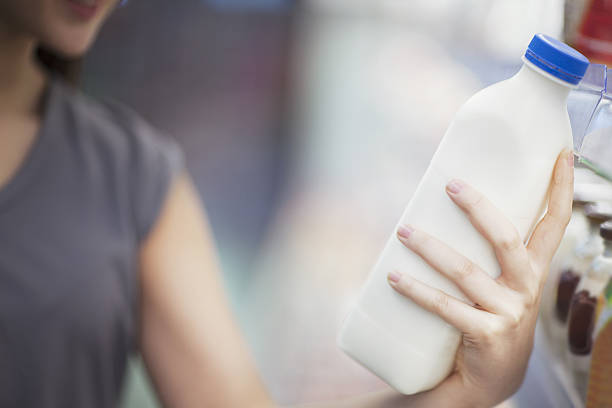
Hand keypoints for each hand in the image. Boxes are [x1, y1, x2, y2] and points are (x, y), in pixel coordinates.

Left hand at [387, 149, 573, 406]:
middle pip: (507, 238)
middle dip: (479, 208)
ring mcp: (508, 312)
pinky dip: (417, 290)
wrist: (491, 377)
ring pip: (466, 271)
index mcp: (533, 269)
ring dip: (431, 248)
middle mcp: (526, 287)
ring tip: (403, 230)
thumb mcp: (502, 284)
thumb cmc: (491, 317)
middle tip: (450, 185)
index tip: (562, 153)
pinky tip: (394, 277)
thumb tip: (445, 205)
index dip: (561, 188)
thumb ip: (489, 253)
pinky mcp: (486, 334)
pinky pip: (445, 307)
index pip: (555, 223)